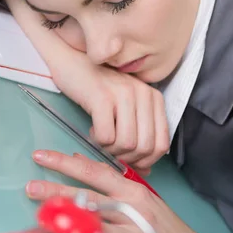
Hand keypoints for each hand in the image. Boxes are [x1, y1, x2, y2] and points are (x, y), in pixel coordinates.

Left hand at [25, 150, 221, 232]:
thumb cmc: (160, 224)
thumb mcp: (138, 198)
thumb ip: (109, 181)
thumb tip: (78, 158)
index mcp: (130, 187)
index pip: (93, 169)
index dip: (65, 161)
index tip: (42, 156)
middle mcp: (130, 203)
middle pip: (88, 191)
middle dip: (57, 188)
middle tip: (32, 186)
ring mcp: (131, 224)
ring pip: (92, 215)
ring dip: (65, 213)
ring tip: (42, 214)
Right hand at [52, 53, 169, 173]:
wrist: (71, 62)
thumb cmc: (97, 88)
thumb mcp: (125, 107)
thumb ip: (139, 133)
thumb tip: (145, 170)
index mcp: (153, 97)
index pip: (161, 144)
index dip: (145, 161)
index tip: (128, 161)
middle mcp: (143, 94)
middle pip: (144, 147)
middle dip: (126, 158)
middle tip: (110, 150)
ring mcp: (123, 94)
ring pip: (127, 144)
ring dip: (110, 150)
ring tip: (101, 138)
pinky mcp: (102, 97)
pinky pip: (106, 137)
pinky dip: (97, 141)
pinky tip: (92, 129)